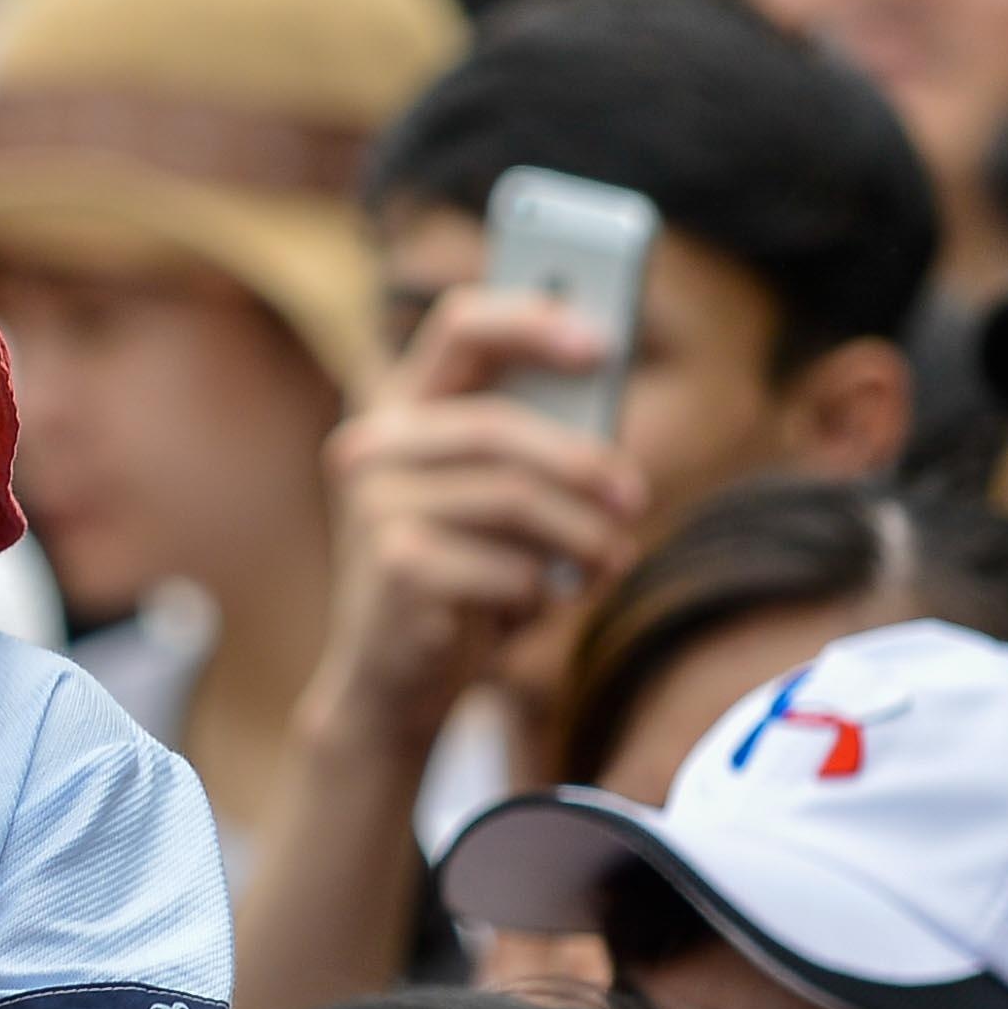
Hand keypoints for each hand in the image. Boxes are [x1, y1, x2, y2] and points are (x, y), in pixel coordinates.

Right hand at [308, 288, 649, 745]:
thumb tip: (607, 404)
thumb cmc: (460, 578)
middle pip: (499, 427)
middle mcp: (372, 447)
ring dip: (581, 537)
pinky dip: (541, 595)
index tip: (602, 345)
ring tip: (606, 564)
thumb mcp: (493, 503)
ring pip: (516, 498)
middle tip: (636, 499)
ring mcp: (375, 507)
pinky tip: (532, 611)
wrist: (394, 685)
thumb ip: (530, 449)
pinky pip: (511, 567)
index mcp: (396, 409)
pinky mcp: (398, 568)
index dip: (531, 323)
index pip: (459, 327)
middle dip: (583, 463)